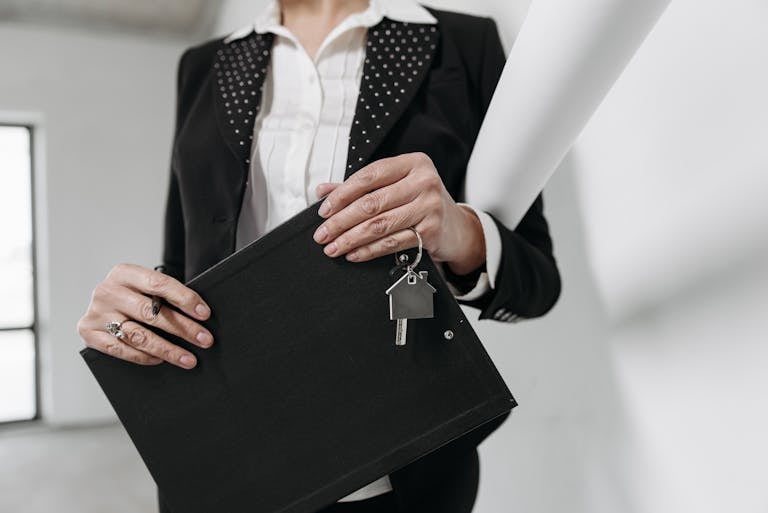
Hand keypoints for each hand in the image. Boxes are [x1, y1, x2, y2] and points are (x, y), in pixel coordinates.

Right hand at [77, 263, 212, 368]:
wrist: (101, 303)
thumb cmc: (132, 295)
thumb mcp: (145, 287)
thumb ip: (165, 296)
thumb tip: (200, 315)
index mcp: (124, 273)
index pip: (159, 284)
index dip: (185, 299)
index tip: (204, 314)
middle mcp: (108, 291)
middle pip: (151, 313)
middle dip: (183, 328)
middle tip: (204, 340)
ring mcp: (96, 313)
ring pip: (138, 335)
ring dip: (168, 349)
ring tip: (188, 358)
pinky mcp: (89, 333)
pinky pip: (122, 349)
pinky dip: (144, 356)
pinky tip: (161, 359)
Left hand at [312, 152, 484, 274]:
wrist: (456, 227)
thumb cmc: (422, 202)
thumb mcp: (396, 186)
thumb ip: (361, 187)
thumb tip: (324, 191)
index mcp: (412, 163)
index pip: (369, 176)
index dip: (342, 194)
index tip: (324, 210)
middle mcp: (423, 181)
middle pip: (372, 203)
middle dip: (341, 221)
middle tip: (323, 234)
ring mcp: (429, 206)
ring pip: (380, 225)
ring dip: (351, 239)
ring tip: (333, 247)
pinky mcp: (431, 231)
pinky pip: (392, 242)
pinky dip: (369, 250)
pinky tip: (354, 254)